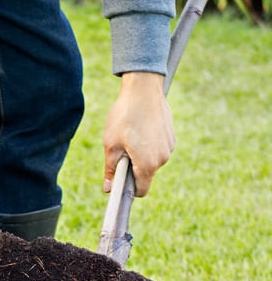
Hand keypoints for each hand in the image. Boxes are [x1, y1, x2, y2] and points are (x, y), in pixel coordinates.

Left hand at [102, 72, 174, 196]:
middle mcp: (162, 159)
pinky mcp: (171, 136)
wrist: (143, 89)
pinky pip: (158, 148)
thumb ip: (111, 169)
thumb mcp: (111, 144)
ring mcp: (169, 147)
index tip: (119, 179)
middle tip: (121, 149)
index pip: (141, 191)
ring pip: (152, 160)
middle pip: (146, 175)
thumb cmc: (124, 117)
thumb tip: (108, 189)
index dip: (128, 189)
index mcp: (147, 164)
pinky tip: (141, 128)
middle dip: (133, 168)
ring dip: (141, 154)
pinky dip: (149, 144)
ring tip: (131, 135)